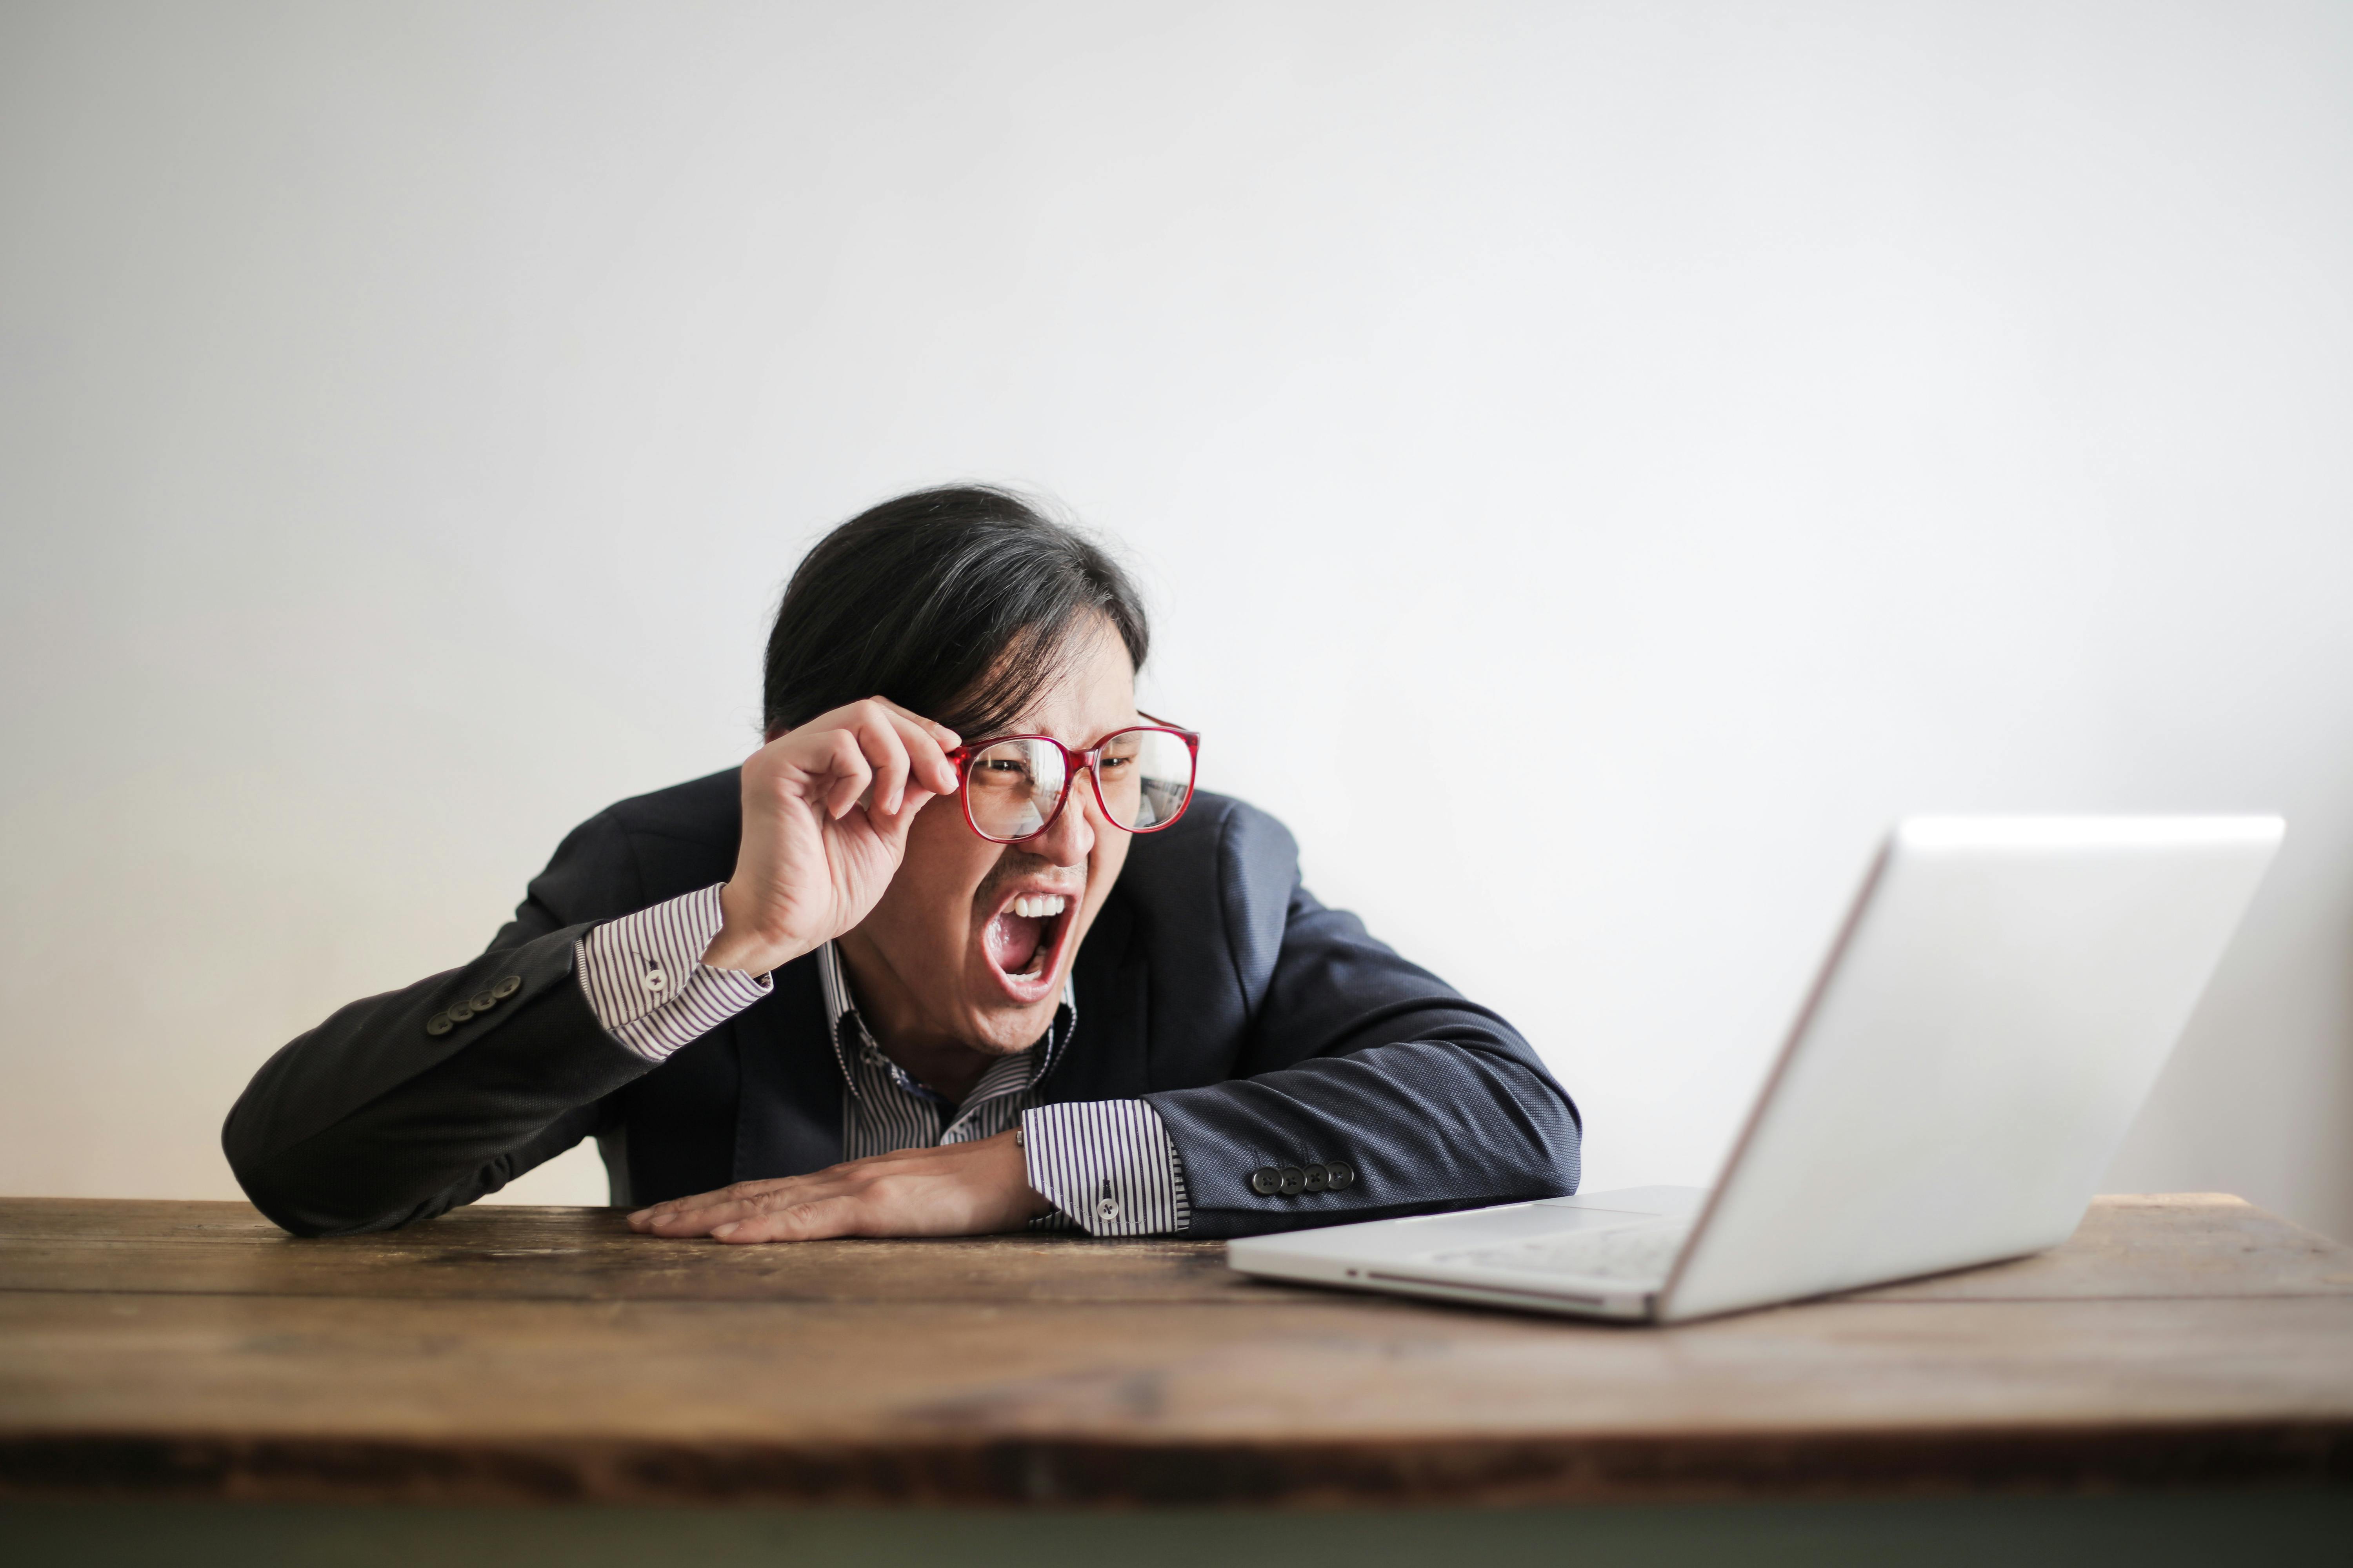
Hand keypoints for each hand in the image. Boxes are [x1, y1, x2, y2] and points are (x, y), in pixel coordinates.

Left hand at [625, 1131, 1052, 1241]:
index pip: (767, 1192)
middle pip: (751, 1192)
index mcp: (847, 1182)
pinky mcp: (878, 1205)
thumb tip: (839, 1232)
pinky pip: (809, 1220)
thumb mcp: (911, 1207)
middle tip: (637, 1222)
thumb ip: (872, 1215)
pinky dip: (762, 1226)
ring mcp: (857, 1189)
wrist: (1020, 1168)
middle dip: (691, 1208)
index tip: (670, 1214)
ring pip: (767, 1203)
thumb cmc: (974, 1191)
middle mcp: (841, 1179)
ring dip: (708, 1215)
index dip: (715, 1202)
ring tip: (661, 1227)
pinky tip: (728, 1234)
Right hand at [700, 696, 960, 976]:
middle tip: (941, 781)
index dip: (916, 728)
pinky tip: (846, 812)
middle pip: (872, 709)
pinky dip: (859, 776)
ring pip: (860, 716)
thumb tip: (939, 761)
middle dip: (918, 741)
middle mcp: (800, 753)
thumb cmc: (830, 891)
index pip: (874, 719)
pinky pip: (836, 743)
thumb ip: (905, 794)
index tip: (951, 750)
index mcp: (823, 767)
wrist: (790, 927)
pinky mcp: (773, 768)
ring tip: (886, 809)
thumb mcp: (884, 834)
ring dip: (894, 761)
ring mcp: (784, 757)